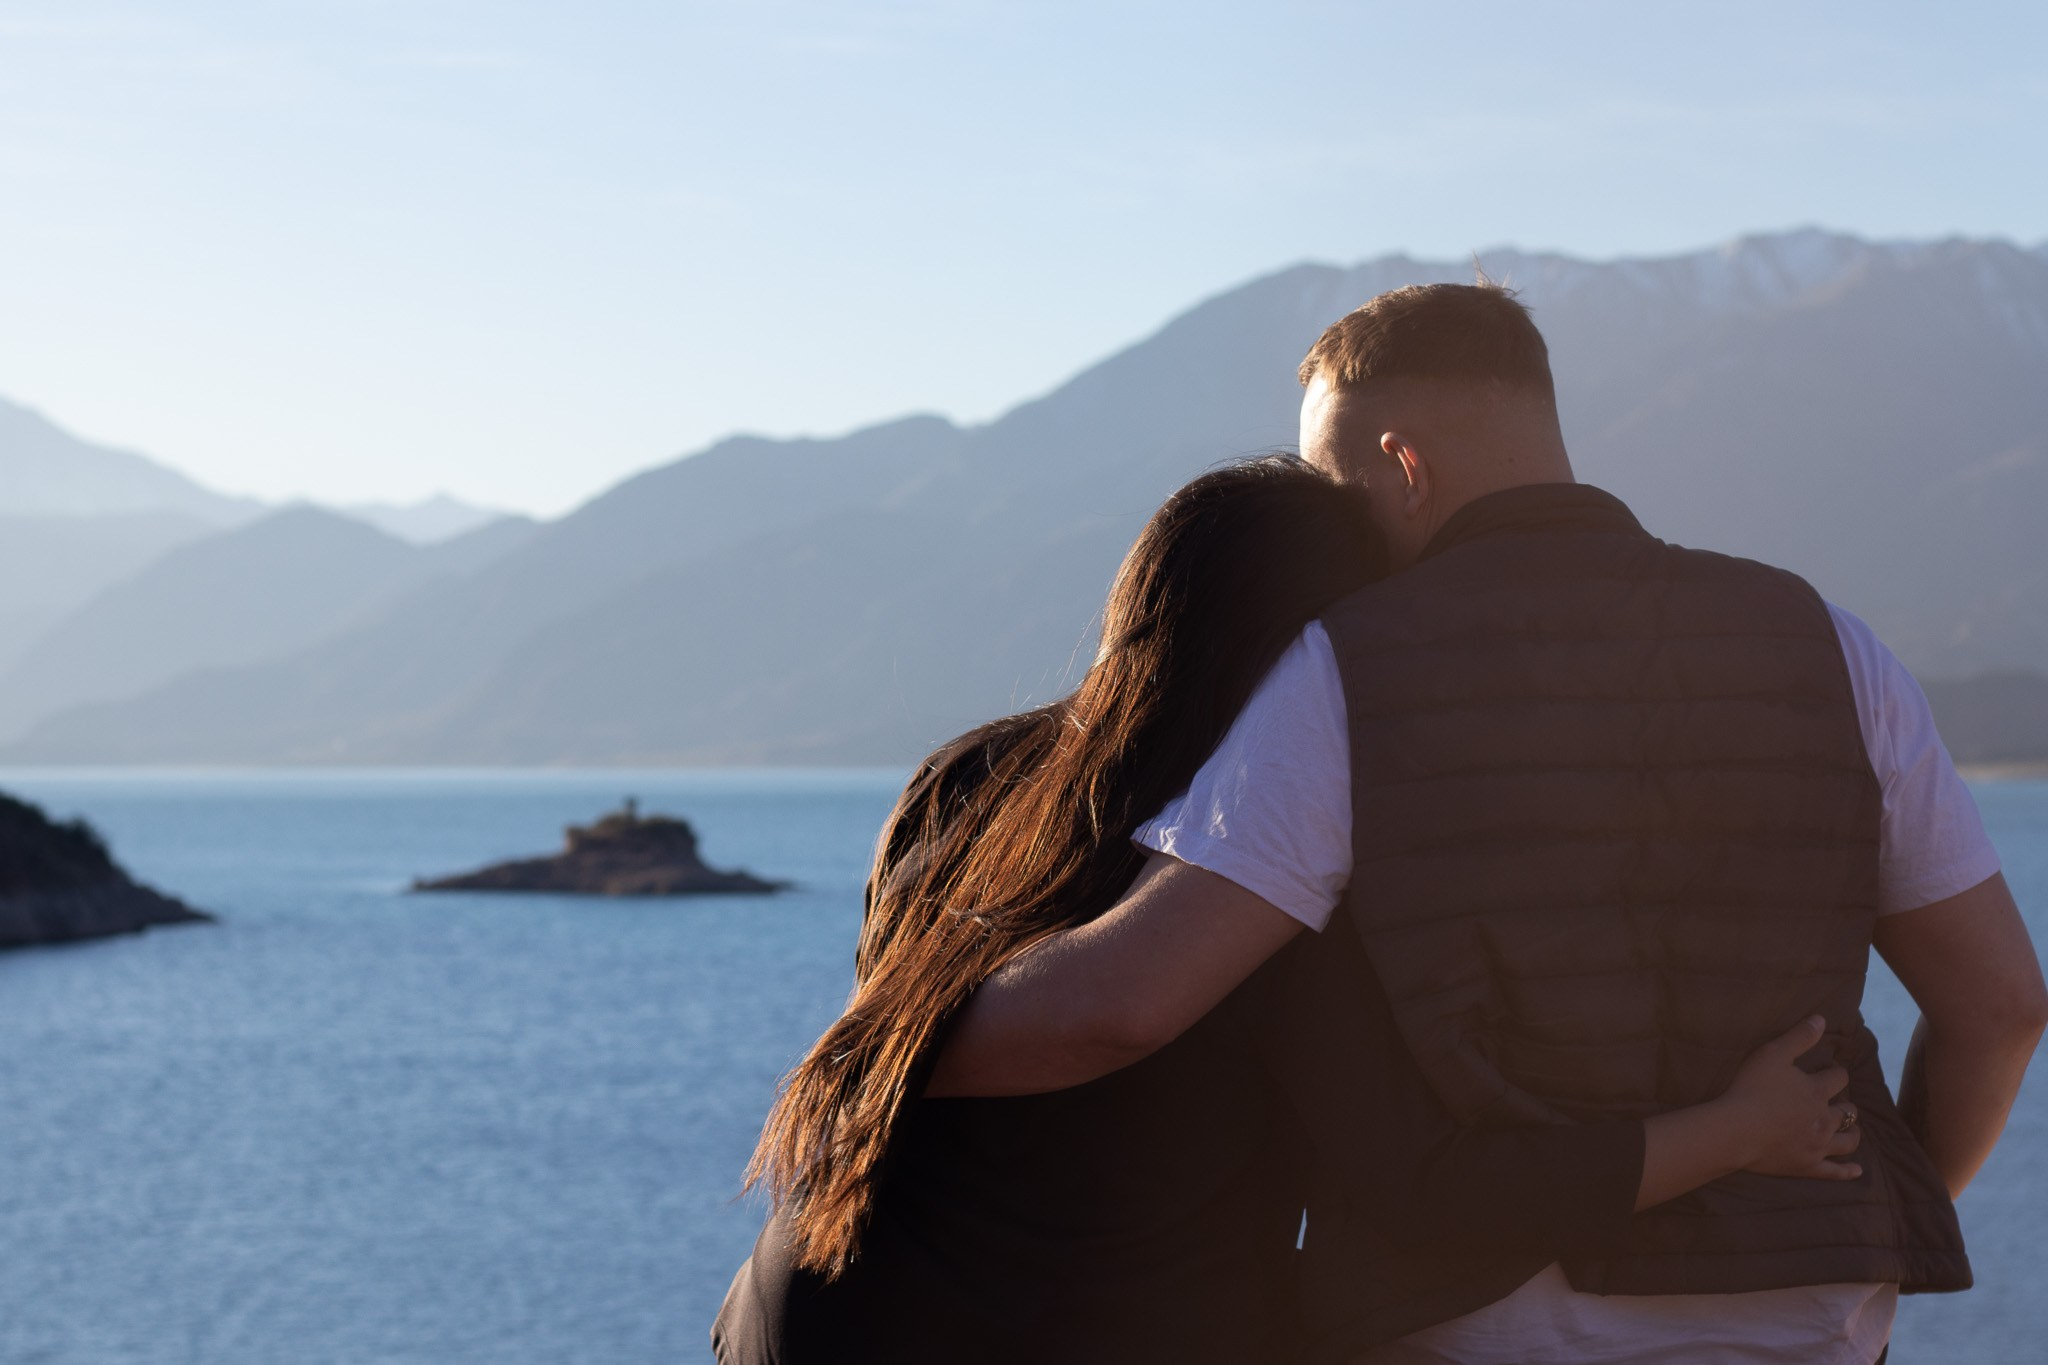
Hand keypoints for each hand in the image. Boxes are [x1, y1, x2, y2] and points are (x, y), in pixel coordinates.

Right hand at [1719, 1016, 1863, 1180]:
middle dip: (1845, 1105)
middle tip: (1838, 1103)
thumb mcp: (1772, 1054)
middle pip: (1847, 1111)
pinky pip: (1834, 1171)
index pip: (1838, 1078)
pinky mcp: (1808, 1166)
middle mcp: (1824, 1118)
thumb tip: (1822, 1018)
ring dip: (1852, 1133)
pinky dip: (1848, 1171)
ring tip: (1851, 1129)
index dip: (1835, 1074)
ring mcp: (1818, 1145)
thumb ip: (1799, 1037)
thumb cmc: (1751, 1088)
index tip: (1829, 1073)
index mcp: (1816, 1091)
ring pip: (1847, 1140)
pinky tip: (1857, 1170)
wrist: (1736, 1129)